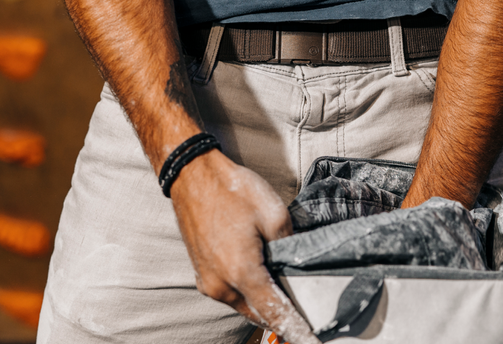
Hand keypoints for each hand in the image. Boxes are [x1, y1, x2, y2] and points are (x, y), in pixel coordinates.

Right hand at [170, 150, 319, 343]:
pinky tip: (262, 279)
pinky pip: (230, 293)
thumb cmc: (230, 190)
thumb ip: (290, 247)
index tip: (310, 340)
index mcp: (241, 273)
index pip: (275, 314)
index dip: (296, 329)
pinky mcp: (202, 274)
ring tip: (285, 293)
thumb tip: (297, 265)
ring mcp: (208, 282)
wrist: (192, 175)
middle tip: (305, 313)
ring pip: (244, 305)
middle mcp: (221, 285)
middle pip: (259, 314)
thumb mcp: (274, 214)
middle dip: (282, 316)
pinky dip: (248, 293)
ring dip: (264, 303)